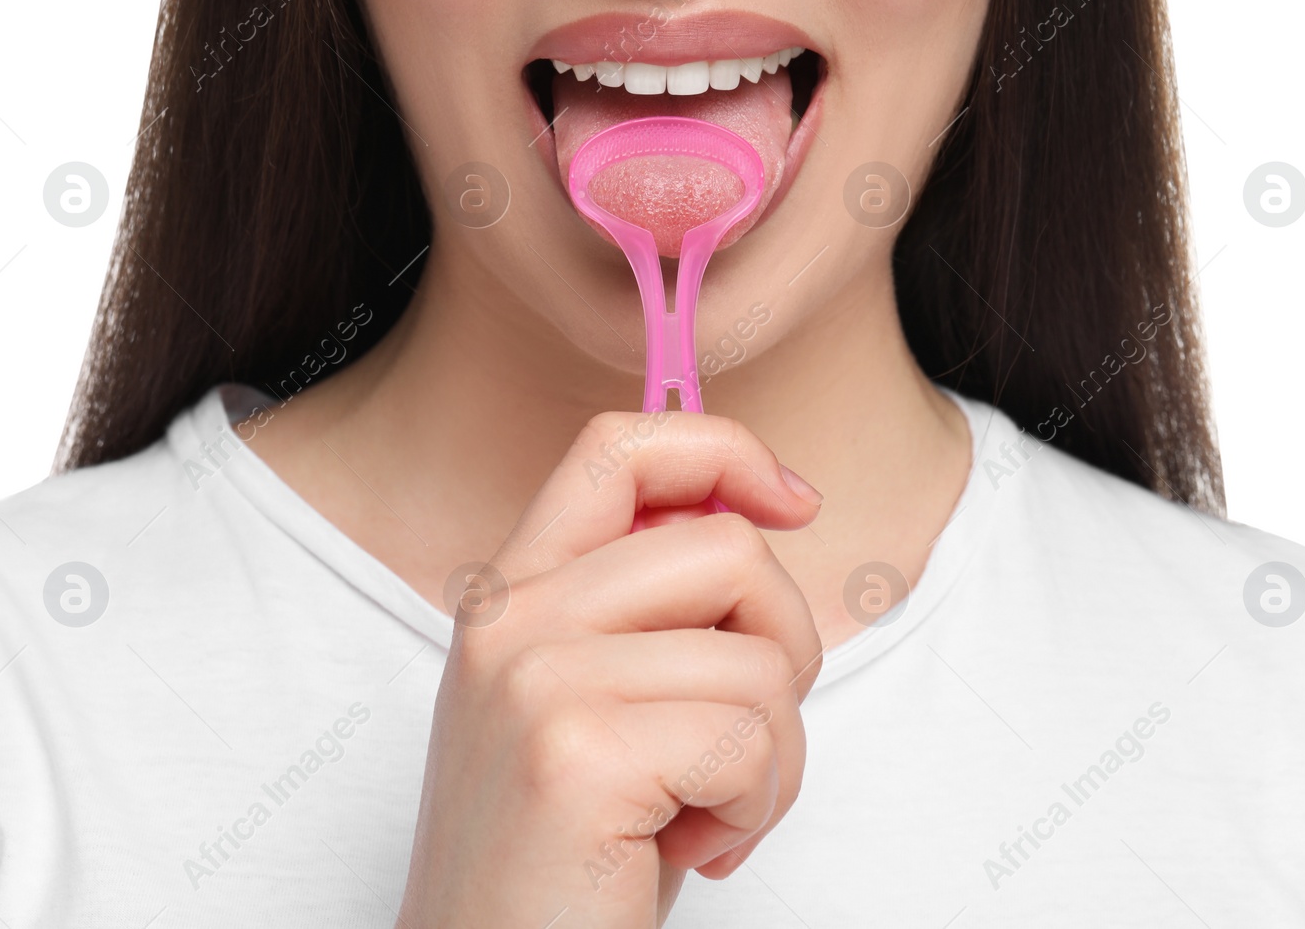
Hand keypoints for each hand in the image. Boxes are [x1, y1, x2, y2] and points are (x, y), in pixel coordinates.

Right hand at [401, 412, 823, 927]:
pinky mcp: (573, 753)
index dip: (726, 450)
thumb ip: (651, 609)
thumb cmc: (572, 857)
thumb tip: (758, 513)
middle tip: (746, 740)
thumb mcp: (599, 707)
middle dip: (786, 648)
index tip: (793, 502)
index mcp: (513, 596)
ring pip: (759, 659)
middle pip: (728, 548)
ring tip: (711, 813)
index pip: (618, 448)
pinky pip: (752, 739)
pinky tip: (698, 848)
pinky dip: (759, 809)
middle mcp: (511, 621)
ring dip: (777, 759)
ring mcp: (534, 681)